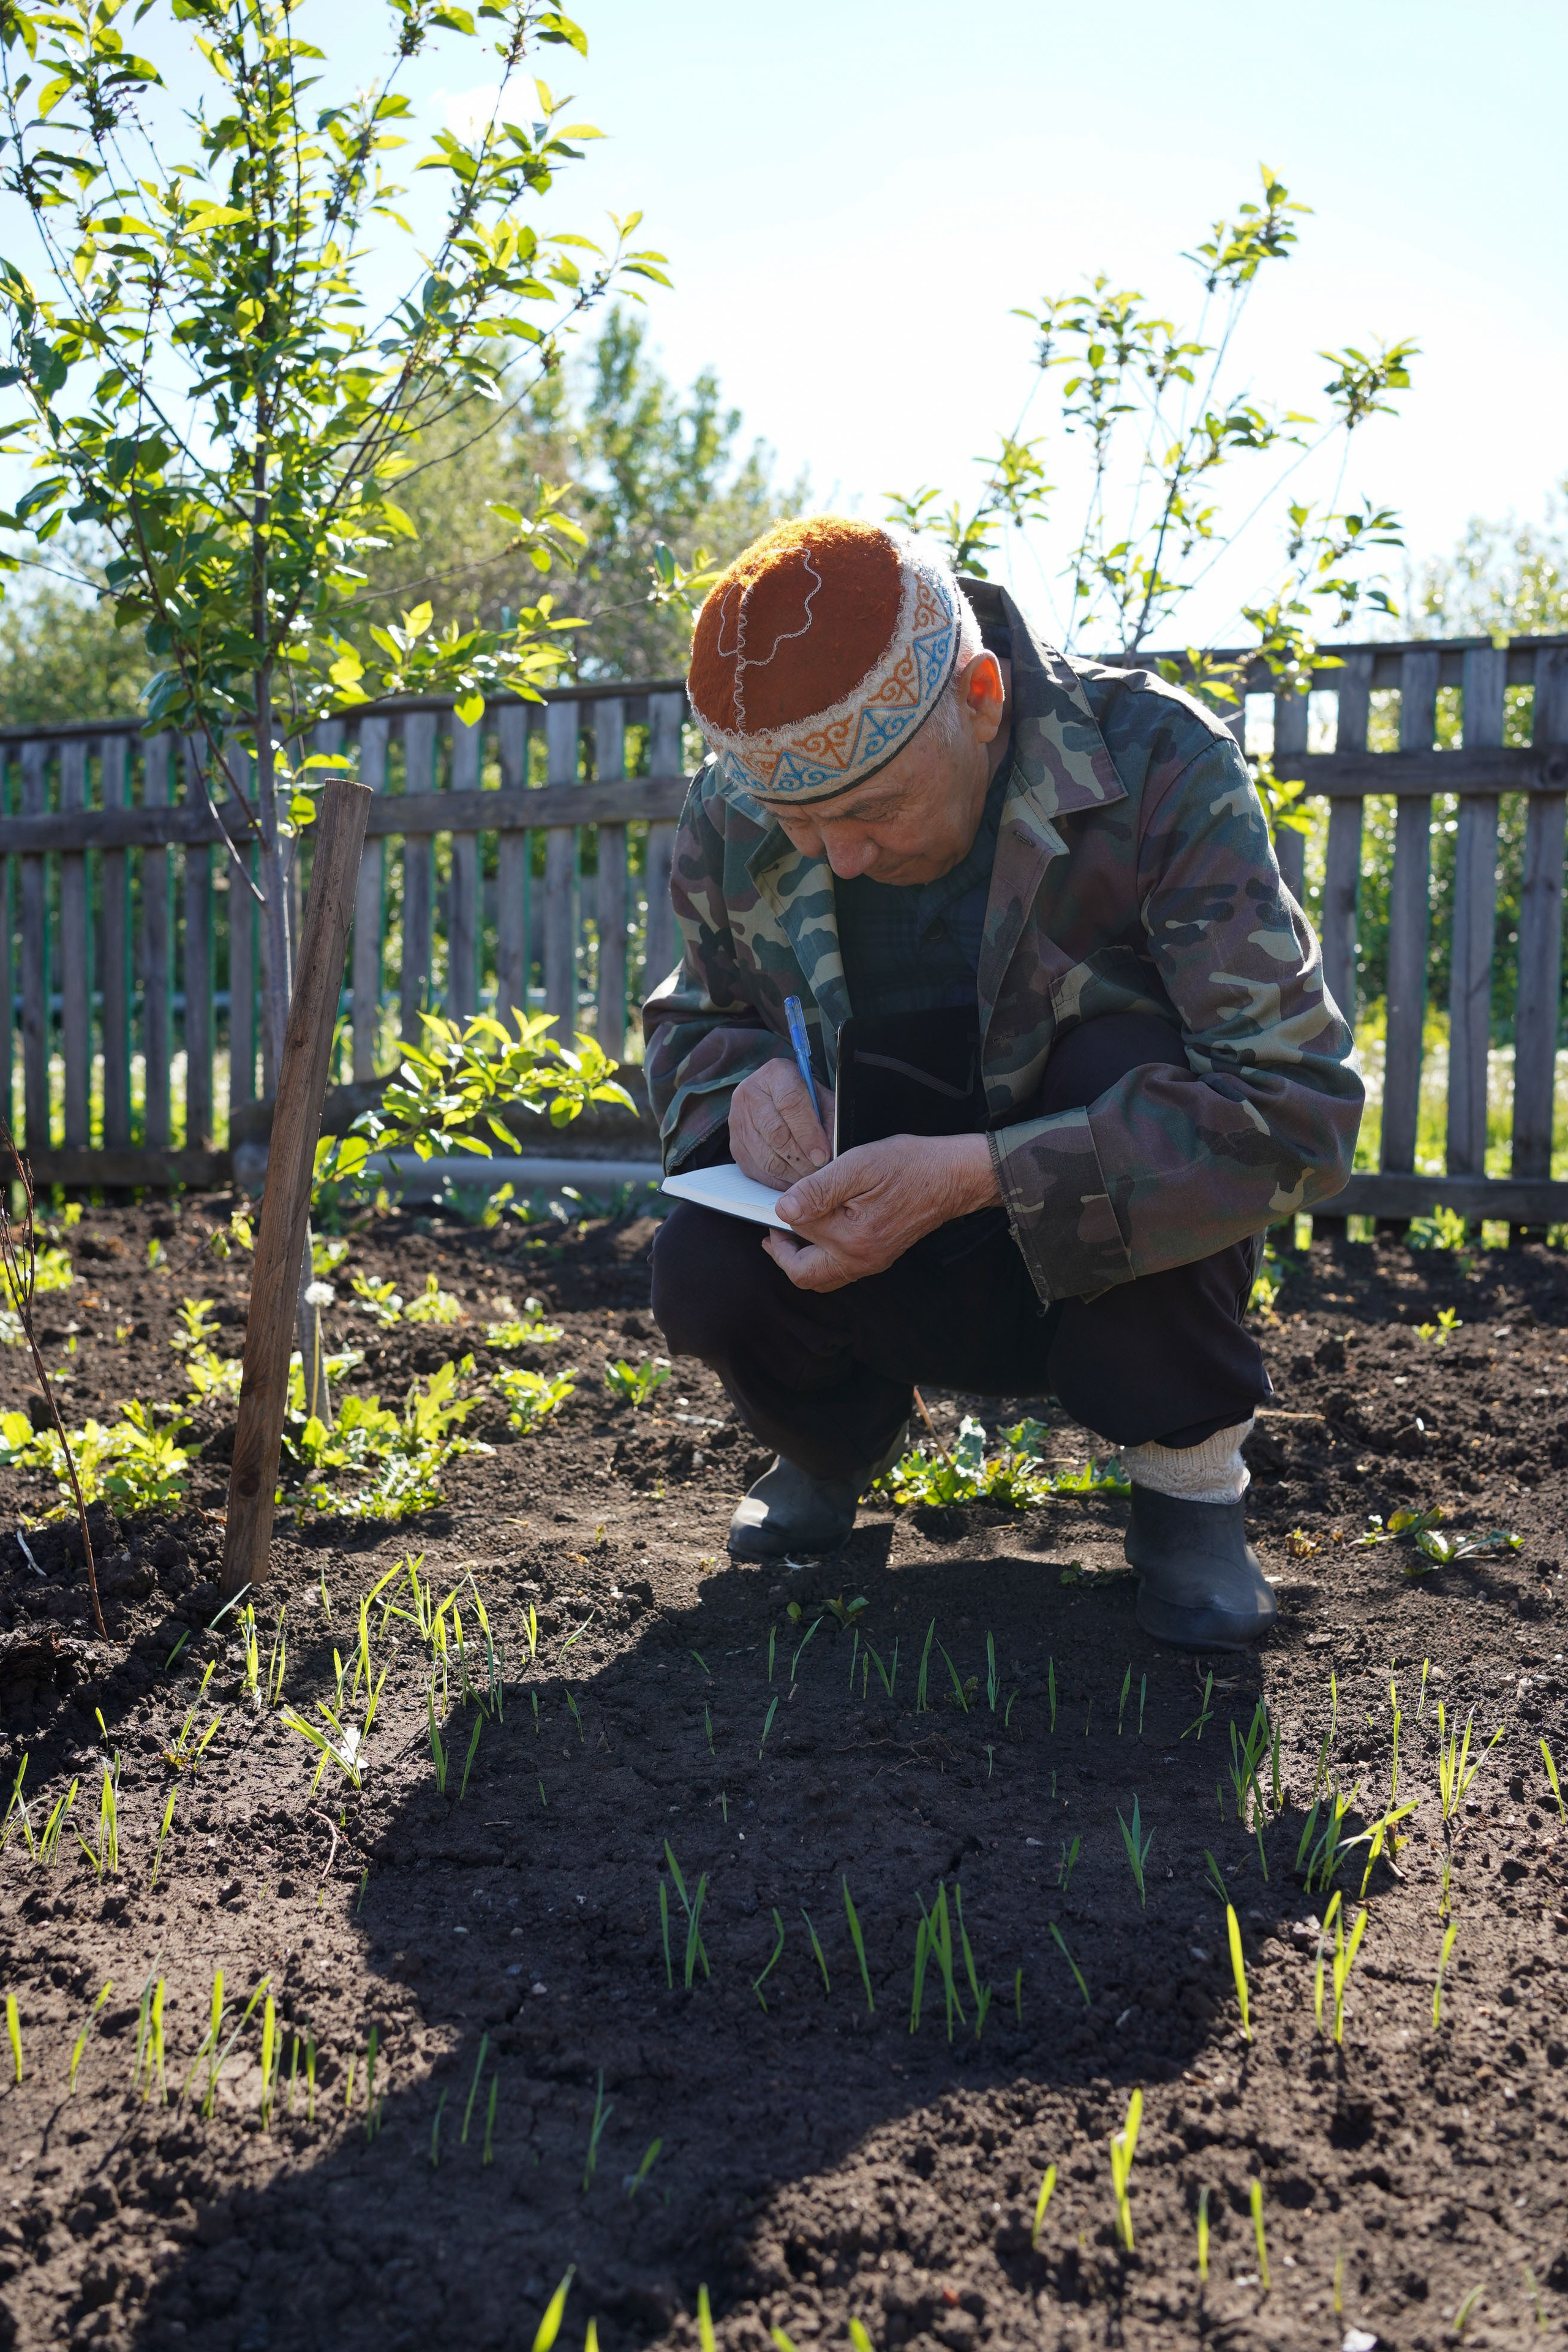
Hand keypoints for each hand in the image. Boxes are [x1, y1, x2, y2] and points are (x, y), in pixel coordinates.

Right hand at [730, 1059, 833, 1185]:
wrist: (776, 1099)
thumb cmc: (806, 1100)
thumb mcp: (824, 1101)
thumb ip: (831, 1121)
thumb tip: (830, 1151)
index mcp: (775, 1073)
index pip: (790, 1104)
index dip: (808, 1133)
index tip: (823, 1155)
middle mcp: (750, 1093)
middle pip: (776, 1133)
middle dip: (801, 1158)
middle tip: (819, 1171)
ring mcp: (737, 1120)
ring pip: (765, 1156)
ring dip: (791, 1173)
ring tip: (810, 1177)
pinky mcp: (734, 1144)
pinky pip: (757, 1170)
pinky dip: (778, 1180)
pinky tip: (794, 1179)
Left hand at [765, 1132, 1001, 1291]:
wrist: (952, 1176)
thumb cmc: (911, 1165)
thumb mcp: (859, 1165)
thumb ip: (818, 1189)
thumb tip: (783, 1210)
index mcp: (852, 1239)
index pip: (799, 1233)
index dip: (782, 1214)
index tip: (776, 1198)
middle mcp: (862, 1260)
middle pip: (806, 1276)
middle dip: (783, 1255)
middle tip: (771, 1232)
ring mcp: (872, 1262)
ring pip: (823, 1278)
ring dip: (801, 1259)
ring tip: (790, 1233)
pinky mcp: (879, 1258)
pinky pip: (840, 1271)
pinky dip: (822, 1257)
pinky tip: (819, 1233)